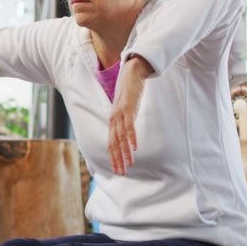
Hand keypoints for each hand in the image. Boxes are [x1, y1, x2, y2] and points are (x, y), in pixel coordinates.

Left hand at [108, 56, 152, 175]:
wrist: (132, 72)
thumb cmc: (130, 91)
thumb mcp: (128, 108)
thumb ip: (127, 119)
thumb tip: (129, 131)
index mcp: (113, 120)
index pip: (111, 142)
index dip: (114, 157)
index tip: (118, 169)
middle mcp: (114, 118)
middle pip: (113, 143)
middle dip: (117, 159)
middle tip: (121, 173)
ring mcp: (120, 113)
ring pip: (121, 138)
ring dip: (125, 152)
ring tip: (129, 164)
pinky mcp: (128, 108)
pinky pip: (129, 126)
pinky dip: (132, 138)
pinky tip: (135, 147)